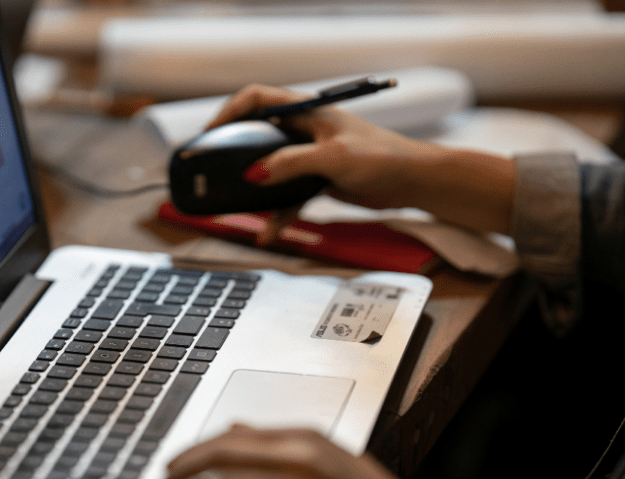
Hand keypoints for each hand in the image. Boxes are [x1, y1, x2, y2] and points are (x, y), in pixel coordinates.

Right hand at [208, 84, 517, 235]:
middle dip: (233, 153)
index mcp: (307, 111)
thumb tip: (254, 174)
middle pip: (257, 135)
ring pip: (270, 170)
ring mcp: (310, 155)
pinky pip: (289, 196)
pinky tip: (270, 232)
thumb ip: (291, 164)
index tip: (210, 133)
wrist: (413, 182)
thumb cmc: (383, 157)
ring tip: (234, 207)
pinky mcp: (318, 179)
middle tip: (211, 170)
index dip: (229, 112)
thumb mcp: (333, 158)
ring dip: (255, 191)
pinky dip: (279, 214)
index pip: (257, 99)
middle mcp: (304, 130)